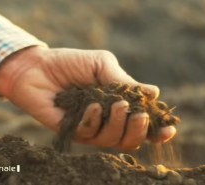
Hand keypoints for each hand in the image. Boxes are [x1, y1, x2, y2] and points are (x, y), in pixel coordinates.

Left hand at [0, 46, 175, 149]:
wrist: (36, 66)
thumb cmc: (70, 63)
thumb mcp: (100, 64)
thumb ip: (123, 80)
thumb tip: (153, 93)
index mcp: (116, 104)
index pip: (141, 123)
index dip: (156, 129)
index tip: (167, 129)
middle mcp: (105, 119)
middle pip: (130, 138)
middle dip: (138, 130)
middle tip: (138, 114)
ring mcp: (88, 127)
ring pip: (111, 140)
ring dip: (117, 125)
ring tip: (115, 105)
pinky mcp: (70, 131)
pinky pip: (87, 135)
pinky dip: (93, 121)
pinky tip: (91, 106)